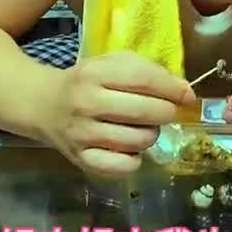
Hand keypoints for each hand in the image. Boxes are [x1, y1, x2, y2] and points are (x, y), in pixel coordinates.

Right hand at [45, 52, 194, 176]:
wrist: (43, 104)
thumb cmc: (87, 81)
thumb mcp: (111, 64)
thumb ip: (148, 71)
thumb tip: (185, 93)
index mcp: (94, 73)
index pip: (143, 80)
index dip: (172, 89)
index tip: (188, 96)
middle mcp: (86, 103)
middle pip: (144, 111)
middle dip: (166, 113)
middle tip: (165, 112)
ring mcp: (82, 134)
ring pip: (138, 140)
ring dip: (151, 134)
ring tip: (143, 127)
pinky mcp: (81, 160)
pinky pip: (123, 167)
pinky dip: (135, 159)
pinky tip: (130, 148)